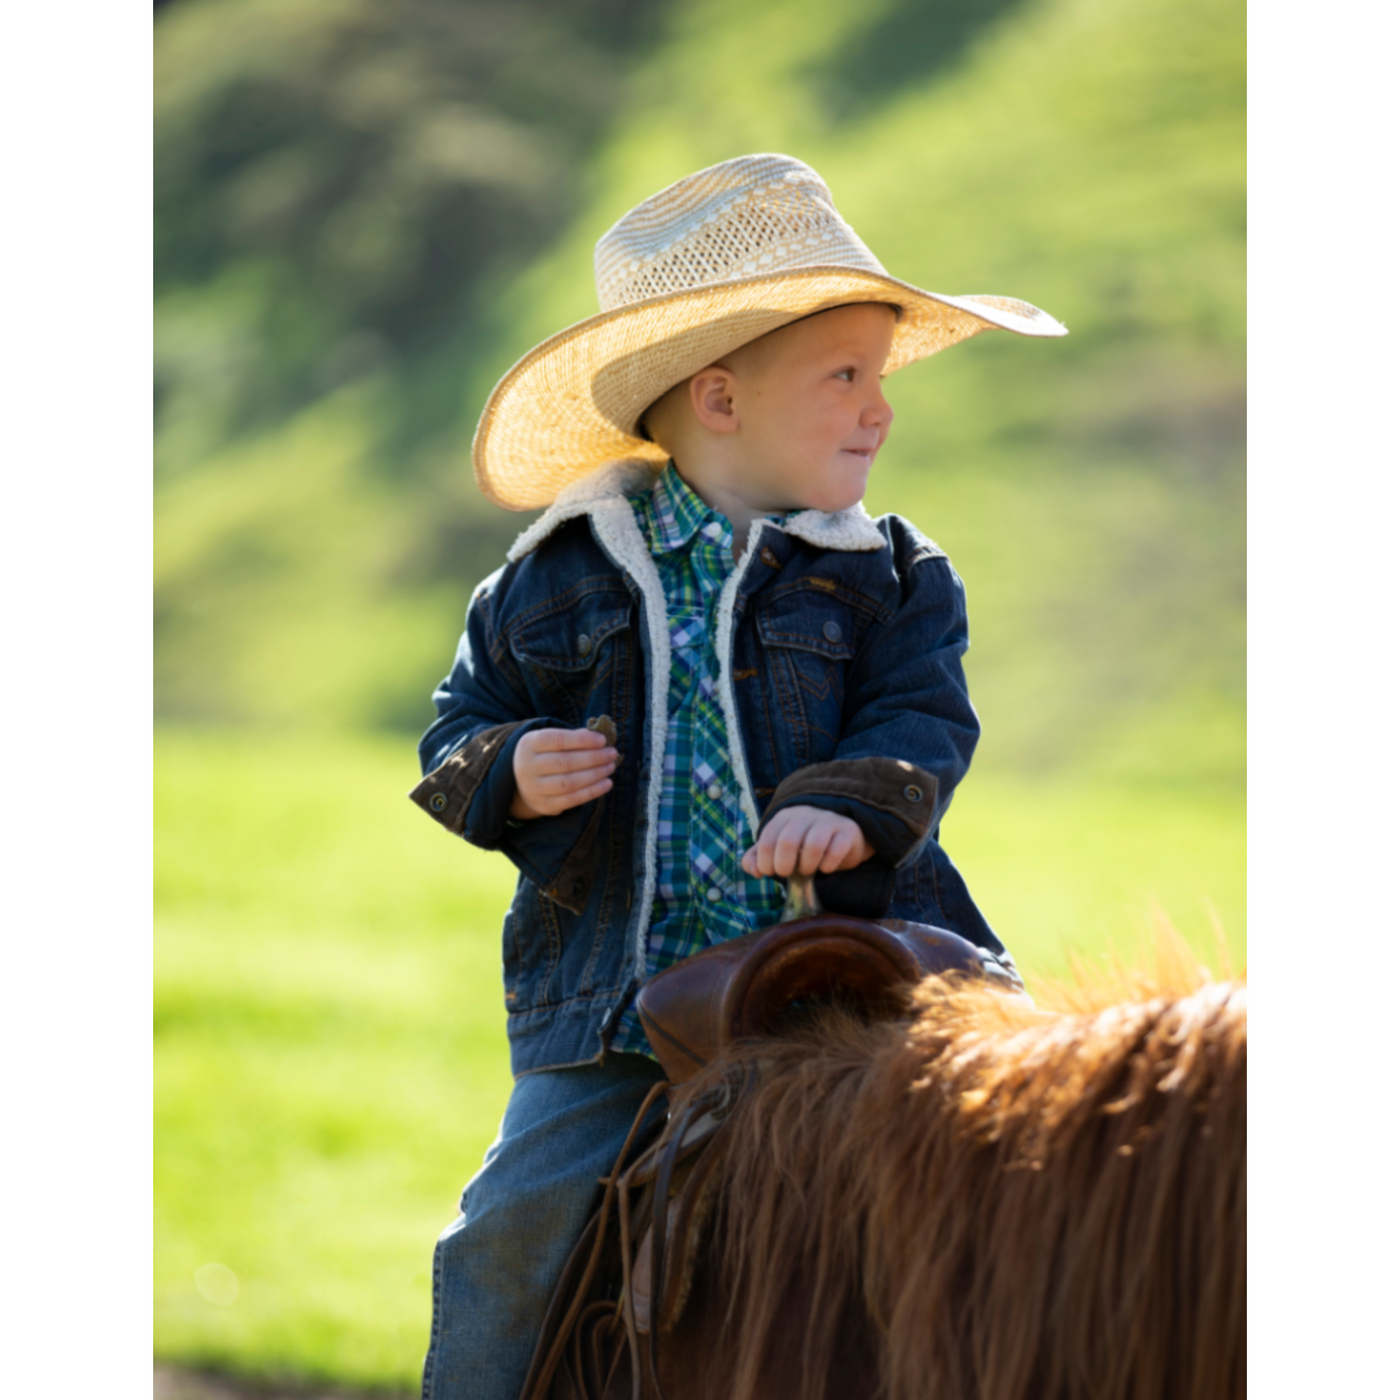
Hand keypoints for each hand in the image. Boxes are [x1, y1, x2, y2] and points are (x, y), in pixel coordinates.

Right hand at [510, 728, 617, 819]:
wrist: (521, 781)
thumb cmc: (544, 754)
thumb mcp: (550, 741)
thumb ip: (572, 738)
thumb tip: (599, 739)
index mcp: (530, 744)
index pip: (557, 740)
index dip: (582, 740)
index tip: (602, 740)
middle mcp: (528, 766)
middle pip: (565, 762)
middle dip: (593, 758)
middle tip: (611, 753)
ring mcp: (534, 788)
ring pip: (569, 782)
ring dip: (595, 774)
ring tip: (610, 767)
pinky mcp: (544, 805)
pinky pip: (571, 800)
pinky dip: (592, 792)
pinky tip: (607, 783)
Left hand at [740, 805, 872, 878]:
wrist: (841, 836)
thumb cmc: (804, 844)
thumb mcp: (778, 848)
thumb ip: (759, 857)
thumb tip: (753, 870)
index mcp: (784, 817)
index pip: (767, 839)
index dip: (765, 862)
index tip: (770, 872)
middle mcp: (805, 814)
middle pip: (788, 841)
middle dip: (784, 865)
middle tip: (787, 874)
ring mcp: (827, 821)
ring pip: (813, 845)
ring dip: (807, 866)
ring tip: (807, 871)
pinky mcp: (847, 831)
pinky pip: (836, 850)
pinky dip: (828, 865)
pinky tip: (826, 868)